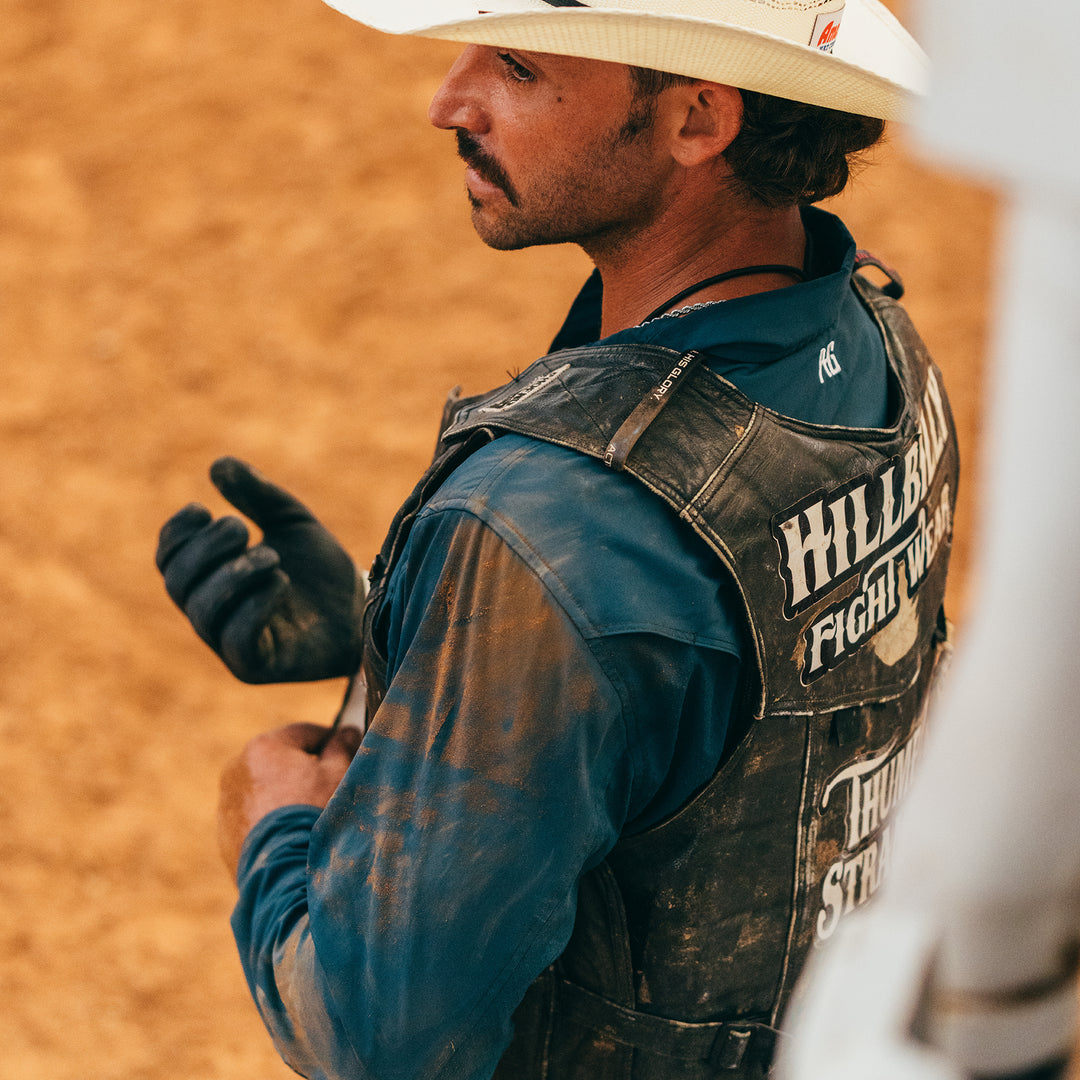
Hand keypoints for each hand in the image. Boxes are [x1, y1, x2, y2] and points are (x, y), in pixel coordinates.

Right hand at [156, 457, 362, 682]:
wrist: (363, 609)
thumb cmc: (319, 569)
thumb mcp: (291, 521)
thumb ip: (257, 495)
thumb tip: (219, 464)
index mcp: (209, 579)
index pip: (168, 560)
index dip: (175, 534)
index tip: (201, 508)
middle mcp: (211, 614)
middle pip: (178, 583)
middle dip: (204, 550)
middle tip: (240, 528)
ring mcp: (230, 644)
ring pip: (203, 613)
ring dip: (232, 576)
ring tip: (269, 555)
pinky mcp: (256, 667)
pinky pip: (237, 641)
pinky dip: (254, 606)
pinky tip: (281, 580)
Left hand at [217, 722, 361, 879]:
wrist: (283, 871)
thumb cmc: (313, 814)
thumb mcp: (338, 775)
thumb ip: (342, 747)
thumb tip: (347, 733)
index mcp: (264, 747)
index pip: (305, 733)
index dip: (331, 740)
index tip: (347, 751)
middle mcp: (237, 768)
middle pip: (281, 760)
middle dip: (305, 768)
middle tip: (332, 785)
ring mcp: (227, 802)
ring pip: (265, 789)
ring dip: (286, 794)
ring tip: (312, 814)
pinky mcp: (225, 833)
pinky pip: (254, 817)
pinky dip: (272, 819)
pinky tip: (294, 834)